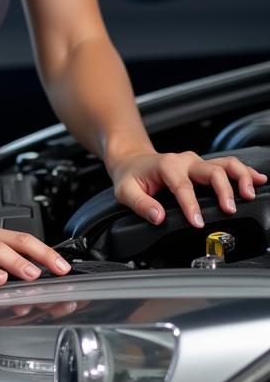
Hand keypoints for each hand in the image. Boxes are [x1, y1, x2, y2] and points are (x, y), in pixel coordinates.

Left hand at [109, 150, 267, 227]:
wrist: (131, 159)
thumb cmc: (130, 175)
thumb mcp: (125, 190)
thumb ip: (140, 204)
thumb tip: (157, 216)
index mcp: (167, 165)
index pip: (183, 186)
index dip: (191, 206)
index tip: (197, 222)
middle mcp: (185, 161)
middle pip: (212, 171)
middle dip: (223, 190)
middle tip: (229, 209)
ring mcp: (197, 162)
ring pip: (225, 164)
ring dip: (241, 177)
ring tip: (249, 194)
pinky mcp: (204, 166)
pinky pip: (228, 165)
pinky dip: (245, 171)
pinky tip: (258, 180)